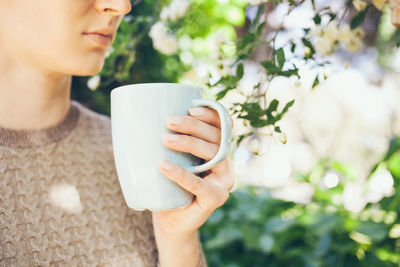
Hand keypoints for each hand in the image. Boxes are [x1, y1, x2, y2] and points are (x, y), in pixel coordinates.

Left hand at [152, 107, 234, 237]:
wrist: (171, 220)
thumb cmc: (168, 183)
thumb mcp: (171, 157)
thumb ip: (167, 140)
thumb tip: (135, 116)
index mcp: (219, 150)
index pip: (222, 126)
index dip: (211, 115)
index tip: (191, 109)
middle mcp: (226, 163)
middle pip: (216, 138)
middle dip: (193, 126)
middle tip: (168, 121)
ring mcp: (224, 182)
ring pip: (213, 156)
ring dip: (189, 144)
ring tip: (164, 139)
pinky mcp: (215, 199)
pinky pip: (200, 185)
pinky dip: (181, 174)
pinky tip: (164, 167)